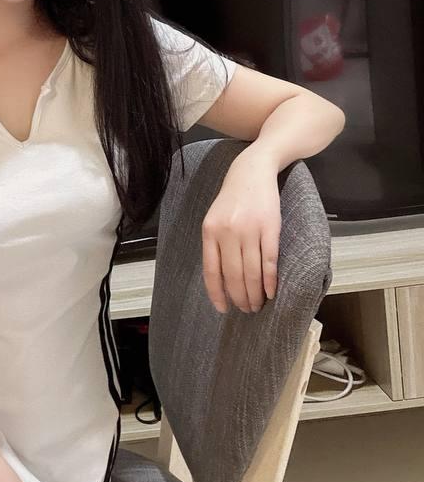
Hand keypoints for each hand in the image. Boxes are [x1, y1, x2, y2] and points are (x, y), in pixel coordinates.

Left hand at [201, 147, 280, 313]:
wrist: (252, 171)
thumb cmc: (232, 199)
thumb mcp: (215, 218)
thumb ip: (215, 245)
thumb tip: (220, 280)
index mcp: (210, 231)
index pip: (212, 271)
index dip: (217, 293)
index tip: (223, 309)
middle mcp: (228, 232)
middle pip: (233, 275)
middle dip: (240, 297)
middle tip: (247, 309)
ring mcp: (249, 230)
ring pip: (252, 272)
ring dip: (255, 293)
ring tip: (258, 304)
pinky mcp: (269, 227)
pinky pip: (269, 261)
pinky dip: (270, 280)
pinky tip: (271, 291)